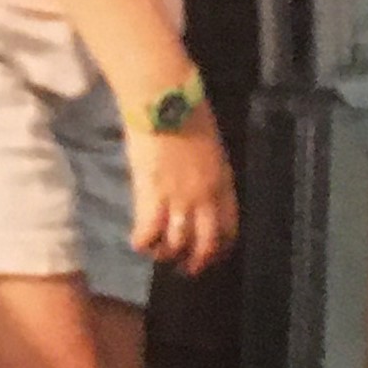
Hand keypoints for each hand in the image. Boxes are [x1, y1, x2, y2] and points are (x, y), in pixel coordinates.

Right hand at [125, 106, 237, 276]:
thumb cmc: (188, 112)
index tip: (211, 256)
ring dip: (167, 254)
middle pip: (206, 244)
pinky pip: (149, 233)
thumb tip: (203, 190)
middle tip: (185, 269)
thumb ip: (211, 173)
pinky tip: (138, 240)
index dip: (221, 249)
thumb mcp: (212, 148)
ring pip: (178, 244)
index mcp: (223, 183)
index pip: (230, 229)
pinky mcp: (152, 194)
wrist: (165, 98)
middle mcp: (205, 197)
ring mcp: (179, 198)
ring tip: (158, 253)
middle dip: (196, 263)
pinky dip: (143, 242)